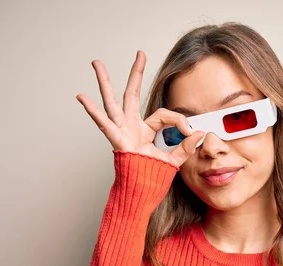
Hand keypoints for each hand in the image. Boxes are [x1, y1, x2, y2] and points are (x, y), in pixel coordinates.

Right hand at [76, 50, 204, 167]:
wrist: (140, 195)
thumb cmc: (151, 179)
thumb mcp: (172, 161)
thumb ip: (185, 147)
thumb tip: (199, 133)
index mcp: (144, 130)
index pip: (164, 115)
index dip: (179, 120)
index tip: (190, 130)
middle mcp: (131, 127)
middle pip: (132, 94)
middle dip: (136, 73)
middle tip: (140, 54)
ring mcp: (121, 132)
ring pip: (113, 102)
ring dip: (105, 82)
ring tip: (97, 63)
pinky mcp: (117, 141)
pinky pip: (104, 124)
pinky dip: (93, 111)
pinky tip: (82, 97)